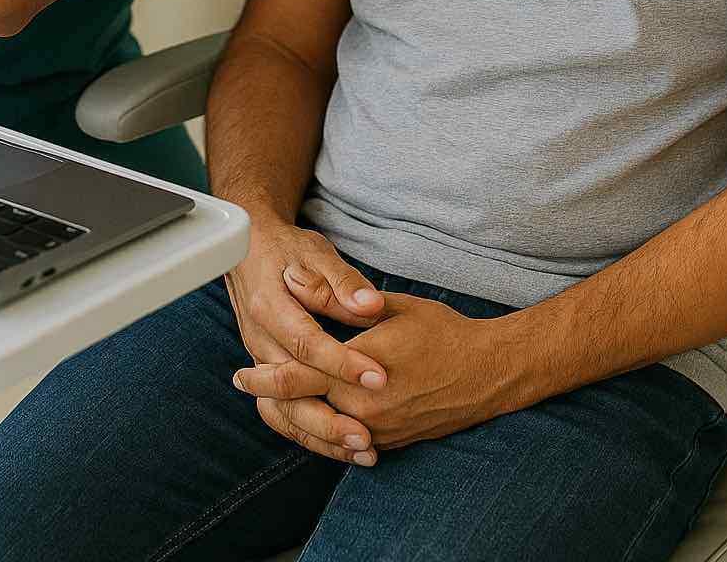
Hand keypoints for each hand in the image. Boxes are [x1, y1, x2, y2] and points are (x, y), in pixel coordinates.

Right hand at [225, 218, 389, 464]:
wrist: (248, 248)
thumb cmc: (287, 248)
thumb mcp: (315, 252)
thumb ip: (342, 282)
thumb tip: (371, 306)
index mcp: (270, 305)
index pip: (306, 343)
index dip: (342, 363)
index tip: (379, 376)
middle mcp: (258, 339)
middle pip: (290, 391)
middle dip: (330, 418)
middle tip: (369, 435)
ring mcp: (258, 359)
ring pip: (283, 410)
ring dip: (321, 436)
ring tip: (362, 450)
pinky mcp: (264, 371)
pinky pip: (281, 412)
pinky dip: (309, 434)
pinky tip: (340, 446)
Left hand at [234, 291, 519, 454]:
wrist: (486, 373)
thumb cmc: (441, 332)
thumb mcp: (391, 307)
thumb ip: (341, 300)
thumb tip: (299, 283)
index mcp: (360, 368)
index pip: (297, 377)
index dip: (263, 377)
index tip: (240, 373)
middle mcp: (364, 406)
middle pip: (300, 410)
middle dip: (269, 398)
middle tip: (246, 384)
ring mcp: (378, 429)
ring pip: (320, 432)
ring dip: (292, 418)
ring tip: (271, 401)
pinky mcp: (390, 441)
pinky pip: (345, 443)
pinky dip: (322, 432)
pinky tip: (312, 417)